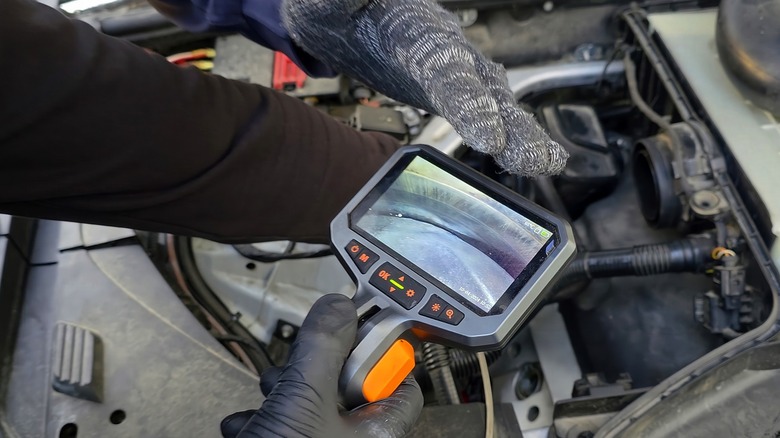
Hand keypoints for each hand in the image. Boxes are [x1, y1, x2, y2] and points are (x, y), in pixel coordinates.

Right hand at [221, 294, 422, 437]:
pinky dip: (263, 423)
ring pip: (310, 407)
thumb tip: (340, 307)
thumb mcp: (303, 402)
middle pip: (346, 389)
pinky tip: (245, 427)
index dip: (377, 354)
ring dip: (281, 394)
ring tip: (266, 394)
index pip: (400, 383)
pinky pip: (285, 430)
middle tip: (296, 367)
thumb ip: (323, 351)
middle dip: (313, 371)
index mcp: (378, 436)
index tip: (350, 332)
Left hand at [281, 0, 567, 176]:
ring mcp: (455, 67)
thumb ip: (343, 3)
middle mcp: (445, 49)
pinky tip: (537, 157)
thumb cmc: (340, 11)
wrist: (354, 9)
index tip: (489, 137)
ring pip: (496, 100)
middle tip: (534, 158)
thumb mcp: (331, 6)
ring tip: (548, 162)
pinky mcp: (453, 86)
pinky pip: (489, 109)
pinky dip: (514, 133)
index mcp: (416, 33)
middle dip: (512, 124)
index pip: (447, 69)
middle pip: (485, 88)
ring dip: (522, 133)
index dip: (470, 104)